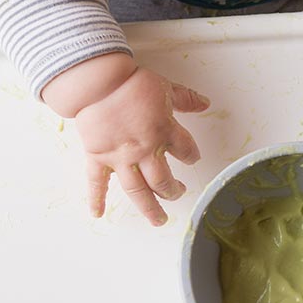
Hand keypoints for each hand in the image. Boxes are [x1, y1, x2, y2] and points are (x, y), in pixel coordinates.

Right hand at [73, 66, 208, 225]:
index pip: (186, 151)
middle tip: (178, 194)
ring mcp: (121, 157)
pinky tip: (98, 214)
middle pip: (163, 181)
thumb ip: (186, 99)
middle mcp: (145, 150)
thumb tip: (206, 103)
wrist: (99, 81)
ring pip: (138, 190)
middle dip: (173, 191)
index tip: (192, 159)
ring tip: (158, 220)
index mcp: (165, 132)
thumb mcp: (166, 88)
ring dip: (149, 208)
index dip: (192, 156)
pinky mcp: (97, 156)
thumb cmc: (131, 83)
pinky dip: (96, 199)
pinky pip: (96, 182)